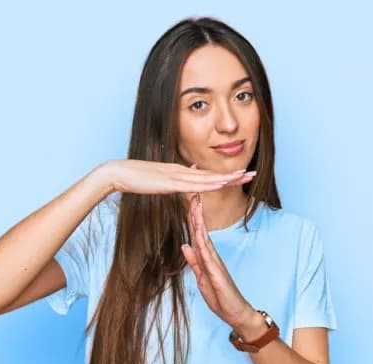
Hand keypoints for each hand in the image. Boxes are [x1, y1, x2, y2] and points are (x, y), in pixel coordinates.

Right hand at [98, 159, 253, 196]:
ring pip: (207, 178)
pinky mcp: (170, 182)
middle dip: (234, 175)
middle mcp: (182, 171)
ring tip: (244, 177)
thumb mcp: (159, 180)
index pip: (208, 175)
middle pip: (213, 175)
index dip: (226, 176)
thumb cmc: (136, 178)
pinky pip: (194, 184)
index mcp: (180, 172)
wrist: (119, 173)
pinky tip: (221, 183)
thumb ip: (174, 179)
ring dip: (227, 178)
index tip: (242, 176)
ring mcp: (177, 176)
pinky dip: (209, 183)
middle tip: (253, 174)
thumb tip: (187, 175)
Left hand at [180, 193, 256, 329]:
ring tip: (195, 206)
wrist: (237, 313)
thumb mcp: (202, 278)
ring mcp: (216, 265)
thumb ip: (194, 262)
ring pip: (205, 240)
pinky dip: (203, 245)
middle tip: (193, 194)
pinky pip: (209, 259)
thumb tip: (185, 245)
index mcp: (207, 258)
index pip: (197, 234)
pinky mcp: (218, 275)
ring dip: (199, 223)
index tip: (189, 202)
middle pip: (201, 231)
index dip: (192, 218)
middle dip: (196, 213)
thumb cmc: (221, 297)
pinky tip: (198, 235)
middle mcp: (212, 257)